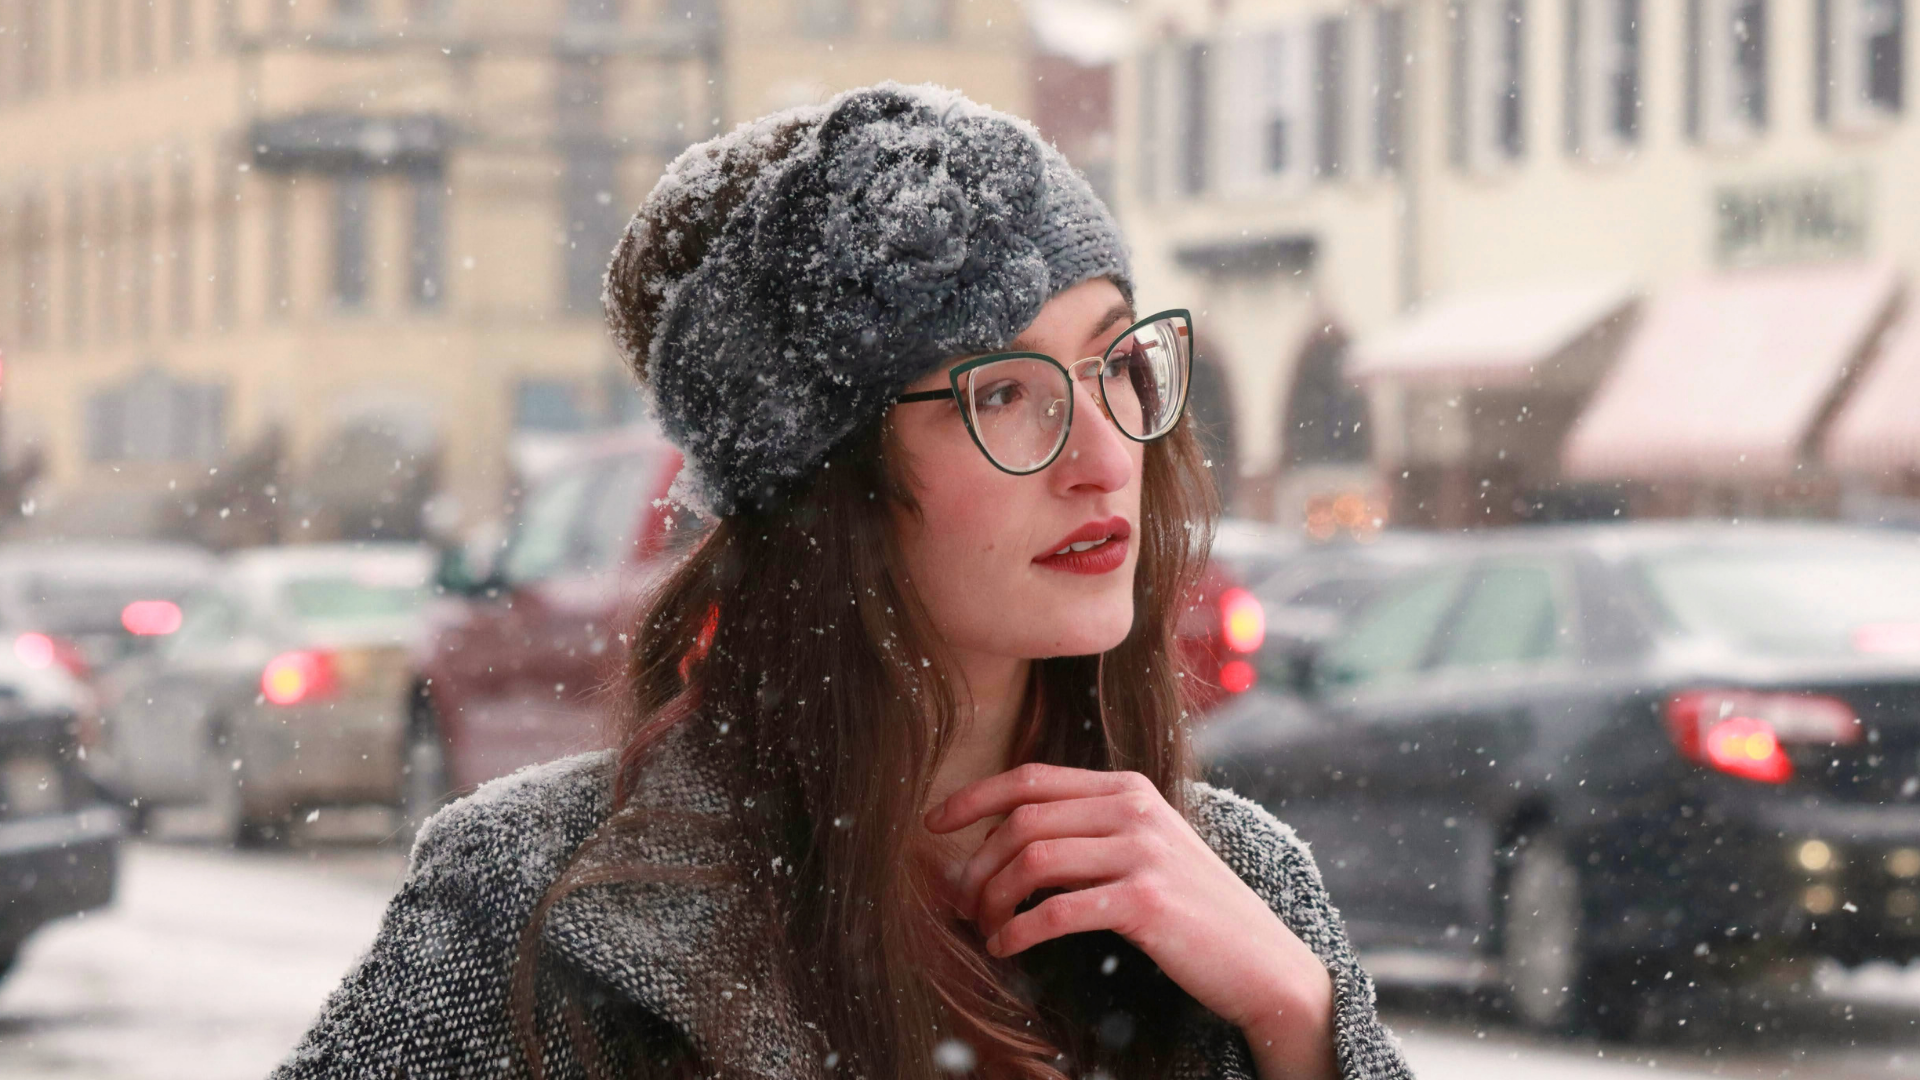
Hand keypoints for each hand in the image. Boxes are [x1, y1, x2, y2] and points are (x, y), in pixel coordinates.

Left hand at [925, 764, 1337, 1079]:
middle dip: (976, 863)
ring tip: (984, 929)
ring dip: (992, 900)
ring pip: (1031, 860)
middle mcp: (1134, 808)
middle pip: (1022, 820)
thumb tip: (1001, 844)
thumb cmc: (1191, 910)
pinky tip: (1006, 948)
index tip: (934, 823)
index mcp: (1127, 788)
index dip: (973, 798)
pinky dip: (1018, 931)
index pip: (1031, 779)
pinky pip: (1055, 910)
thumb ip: (1087, 833)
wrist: (1261, 959)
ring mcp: (1142, 851)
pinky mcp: (1144, 900)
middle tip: (960, 902)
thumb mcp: (1144, 849)